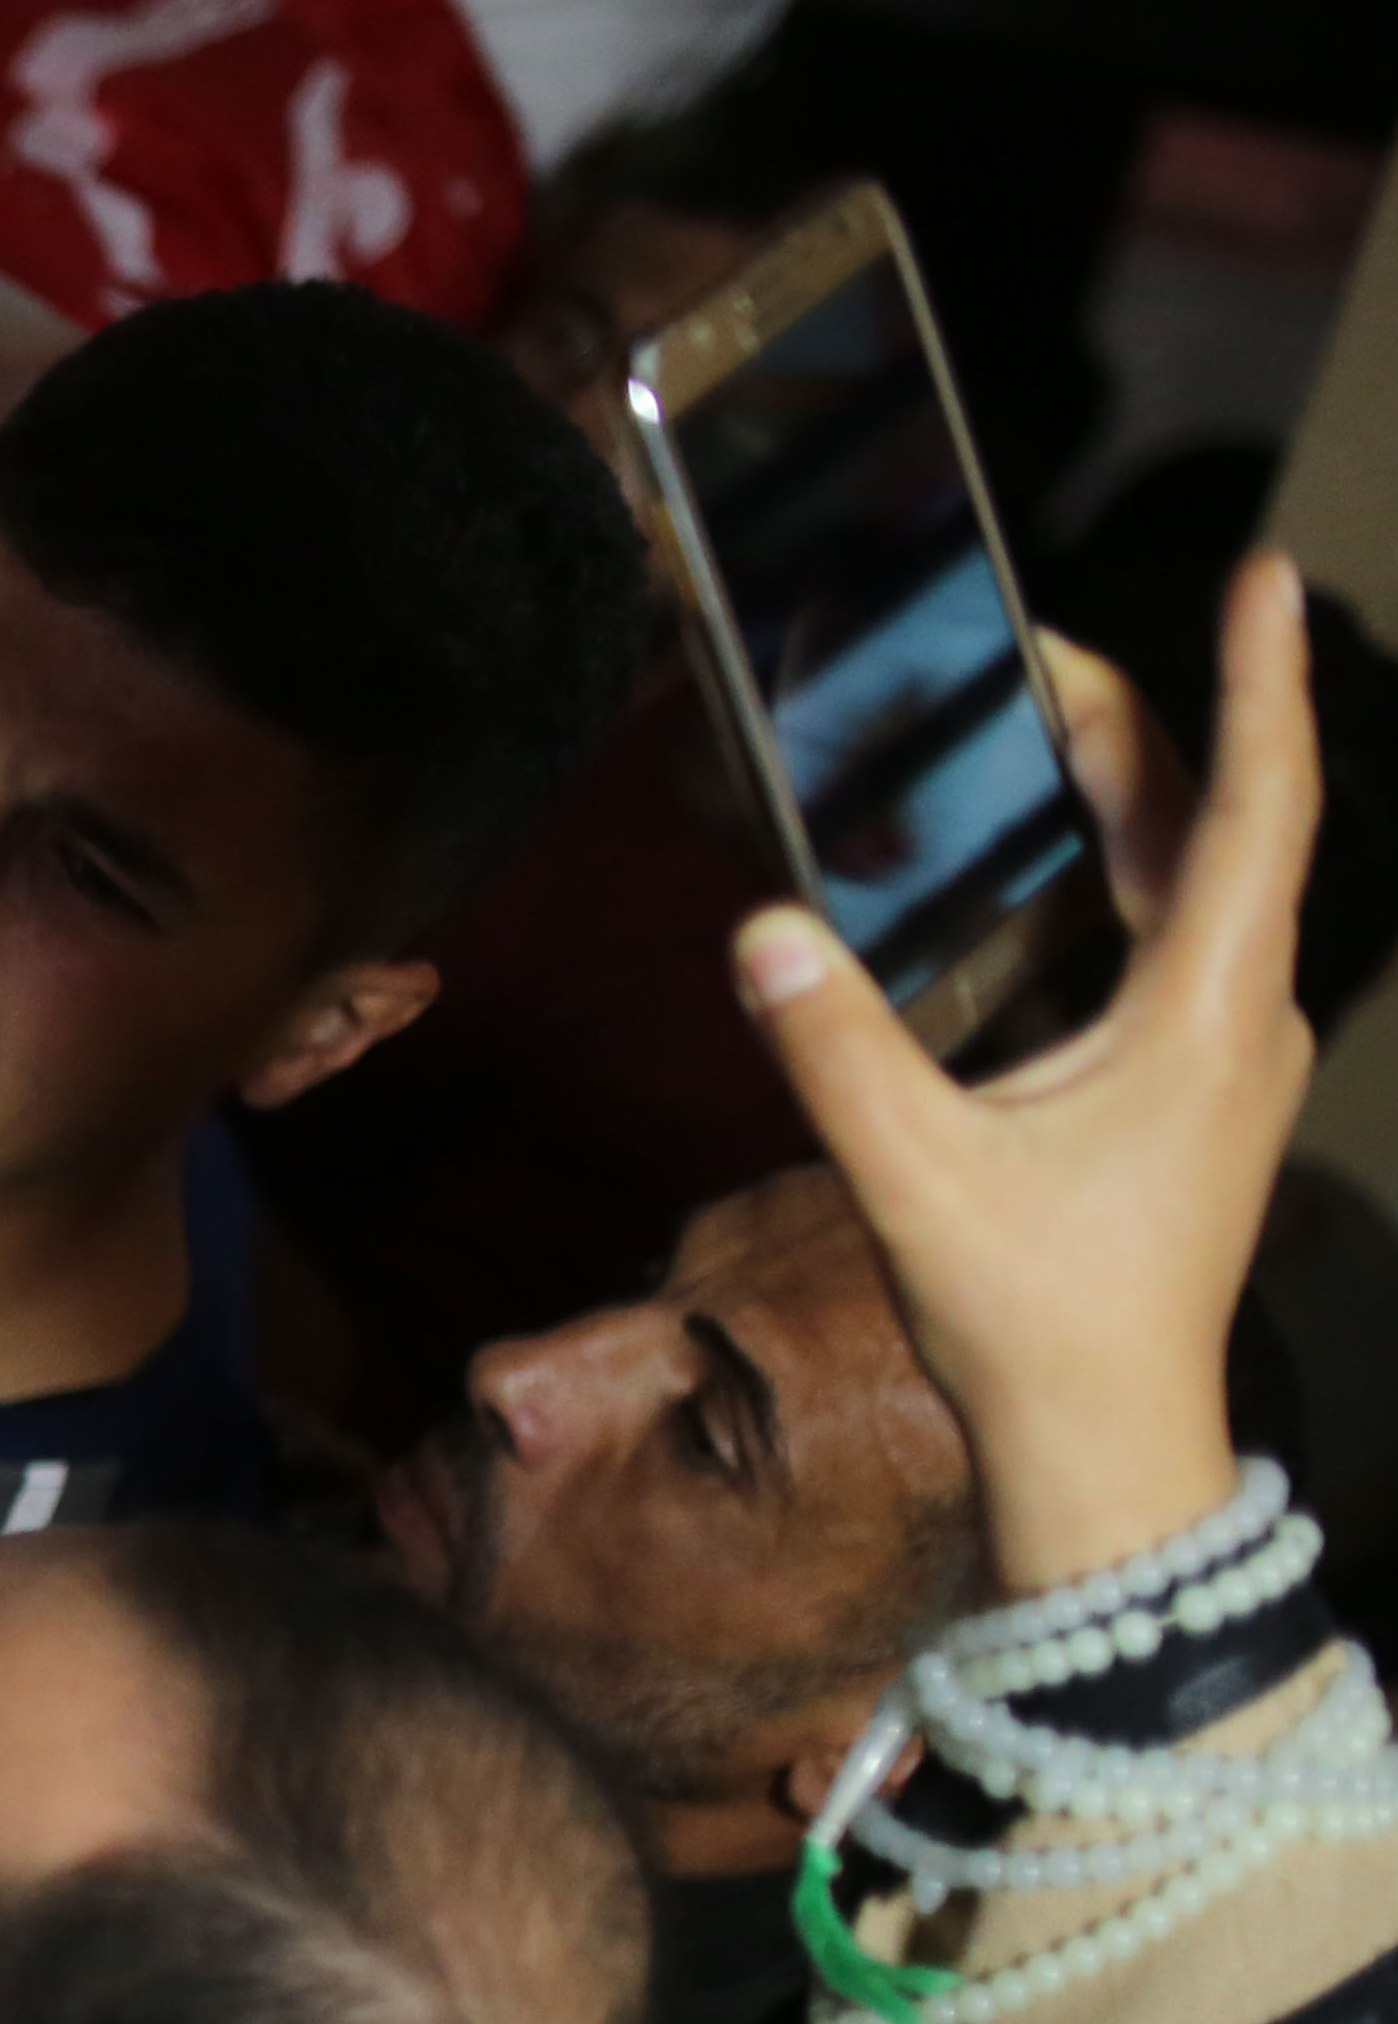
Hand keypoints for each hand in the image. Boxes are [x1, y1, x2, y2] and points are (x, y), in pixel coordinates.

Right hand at [739, 554, 1322, 1592]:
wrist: (1107, 1447)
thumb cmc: (1038, 1318)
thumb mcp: (918, 1176)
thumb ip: (838, 1048)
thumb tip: (763, 931)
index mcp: (1209, 1014)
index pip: (1256, 806)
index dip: (1258, 682)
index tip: (1259, 575)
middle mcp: (1242, 1021)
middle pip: (1216, 829)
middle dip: (1144, 724)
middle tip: (1044, 651)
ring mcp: (1227, 1062)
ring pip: (1198, 888)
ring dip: (1133, 798)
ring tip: (1047, 726)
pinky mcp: (1193, 1098)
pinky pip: (1175, 947)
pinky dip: (1121, 879)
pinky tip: (1050, 873)